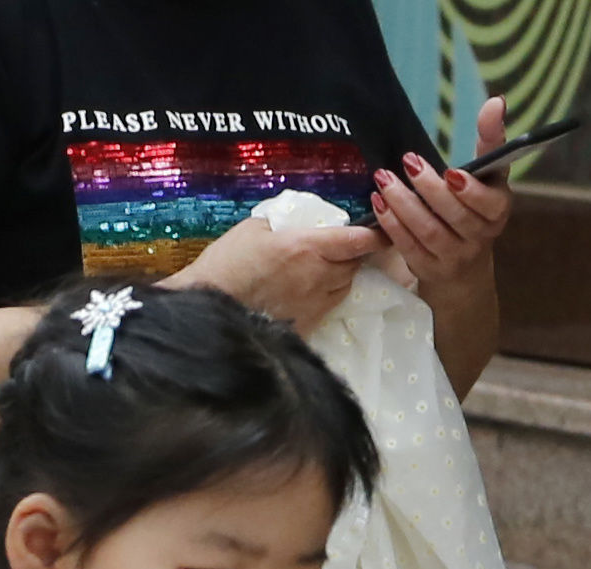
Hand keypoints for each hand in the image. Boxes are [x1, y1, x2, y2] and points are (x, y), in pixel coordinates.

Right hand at [163, 214, 383, 334]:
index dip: (374, 236)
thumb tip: (300, 222)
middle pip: (353, 263)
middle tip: (344, 246)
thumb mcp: (254, 228)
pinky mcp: (308, 324)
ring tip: (323, 267)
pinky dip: (327, 295)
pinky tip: (310, 290)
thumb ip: (285, 224)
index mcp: (308, 247)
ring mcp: (316, 303)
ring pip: (345, 285)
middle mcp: (319, 276)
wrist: (209, 307)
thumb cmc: (227, 262)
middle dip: (352, 254)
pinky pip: (329, 305)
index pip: (357, 241)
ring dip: (341, 274)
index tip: (381, 231)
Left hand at [372, 98, 514, 304]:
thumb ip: (491, 141)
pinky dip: (393, 225)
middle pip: (456, 216)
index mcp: (497, 211)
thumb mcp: (487, 178)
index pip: (490, 203)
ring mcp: (455, 257)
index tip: (451, 172)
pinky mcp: (430, 269)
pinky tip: (379, 203)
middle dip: (430, 189)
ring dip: (405, 205)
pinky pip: (410, 248)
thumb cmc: (474, 209)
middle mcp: (480, 237)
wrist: (464, 269)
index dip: (471, 191)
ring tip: (384, 179)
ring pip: (430, 232)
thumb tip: (496, 101)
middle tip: (409, 162)